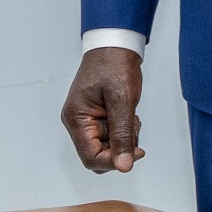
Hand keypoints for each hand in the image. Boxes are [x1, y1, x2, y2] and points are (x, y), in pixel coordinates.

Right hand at [62, 47, 145, 173]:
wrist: (114, 46)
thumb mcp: (122, 101)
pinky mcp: (96, 117)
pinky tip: (128, 115)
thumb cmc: (113, 66)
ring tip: (131, 117)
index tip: (135, 153)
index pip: (91, 158)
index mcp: (76, 118)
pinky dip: (123, 131)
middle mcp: (77, 122)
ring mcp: (86, 120)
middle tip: (133, 129)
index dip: (114, 161)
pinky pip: (111, 136)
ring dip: (124, 138)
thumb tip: (123, 165)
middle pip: (98, 155)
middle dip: (120, 148)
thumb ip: (122, 135)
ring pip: (107, 147)